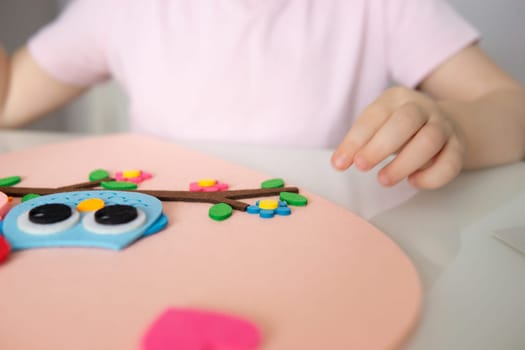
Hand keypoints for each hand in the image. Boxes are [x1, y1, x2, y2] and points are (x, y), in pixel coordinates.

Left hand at [331, 86, 466, 188]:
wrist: (448, 122)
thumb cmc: (401, 128)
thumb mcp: (379, 126)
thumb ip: (360, 142)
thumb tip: (339, 162)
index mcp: (396, 99)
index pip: (373, 116)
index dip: (355, 140)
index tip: (340, 163)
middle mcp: (422, 108)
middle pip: (405, 121)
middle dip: (380, 146)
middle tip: (361, 167)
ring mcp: (443, 126)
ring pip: (430, 140)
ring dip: (404, 163)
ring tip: (383, 180)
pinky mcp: (459, 146)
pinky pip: (451, 162)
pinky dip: (432, 176)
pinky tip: (413, 182)